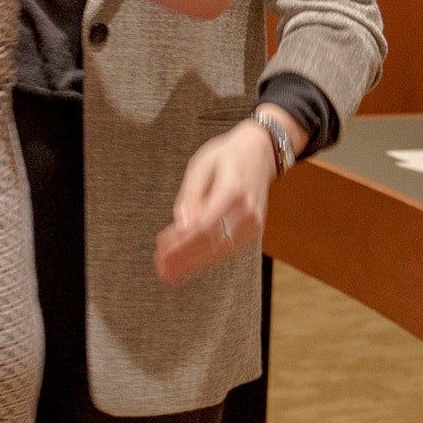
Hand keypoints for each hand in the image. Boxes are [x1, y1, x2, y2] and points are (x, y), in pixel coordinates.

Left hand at [155, 121, 275, 284]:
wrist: (261, 152)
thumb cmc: (227, 156)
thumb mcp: (201, 165)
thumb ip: (190, 196)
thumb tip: (180, 225)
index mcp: (233, 191)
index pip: (205, 227)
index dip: (182, 244)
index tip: (161, 251)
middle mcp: (247, 211)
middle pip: (212, 243)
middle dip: (184, 259)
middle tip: (162, 269)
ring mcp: (253, 223)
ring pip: (220, 252)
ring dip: (193, 263)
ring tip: (169, 270)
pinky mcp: (253, 230)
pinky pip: (227, 249)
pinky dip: (206, 258)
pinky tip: (188, 264)